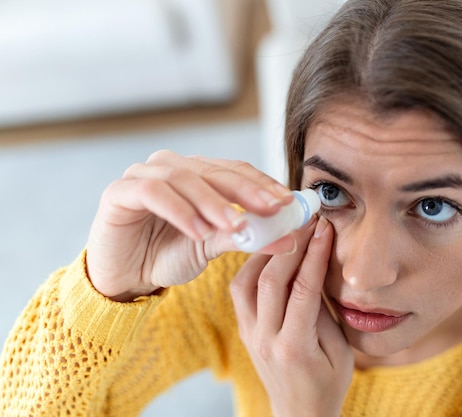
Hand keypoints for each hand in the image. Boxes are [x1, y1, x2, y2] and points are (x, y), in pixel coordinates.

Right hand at [86, 150, 295, 301]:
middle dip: (246, 191)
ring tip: (236, 226)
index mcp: (196, 173)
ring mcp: (142, 174)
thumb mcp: (212, 246)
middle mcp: (170, 166)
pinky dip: (181, 211)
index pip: (236, 170)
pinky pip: (154, 193)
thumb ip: (245, 237)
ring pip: (186, 179)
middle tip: (271, 210)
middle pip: (215, 171)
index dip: (263, 184)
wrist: (124, 278)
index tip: (288, 203)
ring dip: (214, 203)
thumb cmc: (167, 255)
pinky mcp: (119, 191)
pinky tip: (199, 231)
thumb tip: (288, 238)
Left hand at [230, 216, 353, 416]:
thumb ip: (325, 312)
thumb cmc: (327, 384)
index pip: (302, 290)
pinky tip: (271, 252)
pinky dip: (253, 265)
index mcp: (294, 348)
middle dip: (290, 245)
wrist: (298, 413)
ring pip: (245, 281)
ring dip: (266, 251)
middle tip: (307, 221)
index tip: (324, 228)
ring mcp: (249, 334)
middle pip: (269, 280)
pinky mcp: (244, 330)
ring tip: (286, 230)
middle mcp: (265, 340)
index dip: (314, 254)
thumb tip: (315, 269)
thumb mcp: (340, 351)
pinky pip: (241, 290)